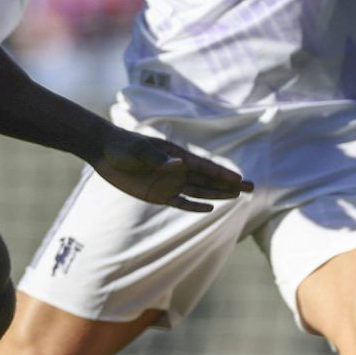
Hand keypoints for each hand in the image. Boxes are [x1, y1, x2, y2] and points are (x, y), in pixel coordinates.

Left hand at [90, 126, 251, 212]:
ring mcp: (169, 183)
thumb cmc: (123, 146)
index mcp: (177, 156)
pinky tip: (210, 208)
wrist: (105, 152)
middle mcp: (177, 170)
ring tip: (236, 196)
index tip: (241, 179)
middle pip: (208, 180)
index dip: (223, 174)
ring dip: (217, 194)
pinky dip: (195, 206)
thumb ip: (158, 159)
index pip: (205, 167)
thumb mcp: (139, 151)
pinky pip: (181, 202)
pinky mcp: (158, 194)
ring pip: (199, 191)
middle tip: (250, 189)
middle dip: (229, 184)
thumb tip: (179, 165)